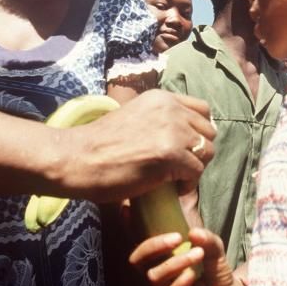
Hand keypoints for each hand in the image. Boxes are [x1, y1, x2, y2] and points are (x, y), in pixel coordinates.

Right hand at [60, 90, 215, 201]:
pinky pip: (196, 172)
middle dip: (198, 151)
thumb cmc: (99, 143)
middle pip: (208, 132)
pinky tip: (172, 188)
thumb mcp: (135, 116)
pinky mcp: (170, 155)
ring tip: (176, 178)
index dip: (197, 131)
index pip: (202, 110)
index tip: (185, 147)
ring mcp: (172, 131)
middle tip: (180, 166)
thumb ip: (159, 119)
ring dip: (195, 168)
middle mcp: (171, 109)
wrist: (77, 158)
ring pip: (207, 152)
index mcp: (162, 97)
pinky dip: (187, 184)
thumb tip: (183, 136)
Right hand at [129, 228, 250, 285]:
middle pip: (136, 261)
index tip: (153, 223)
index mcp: (159, 258)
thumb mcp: (213, 248)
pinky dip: (180, 282)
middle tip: (178, 238)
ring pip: (153, 277)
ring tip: (198, 254)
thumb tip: (193, 233)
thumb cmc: (214, 269)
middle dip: (155, 246)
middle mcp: (154, 274)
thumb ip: (206, 238)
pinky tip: (193, 275)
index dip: (139, 234)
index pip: (139, 247)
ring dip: (177, 262)